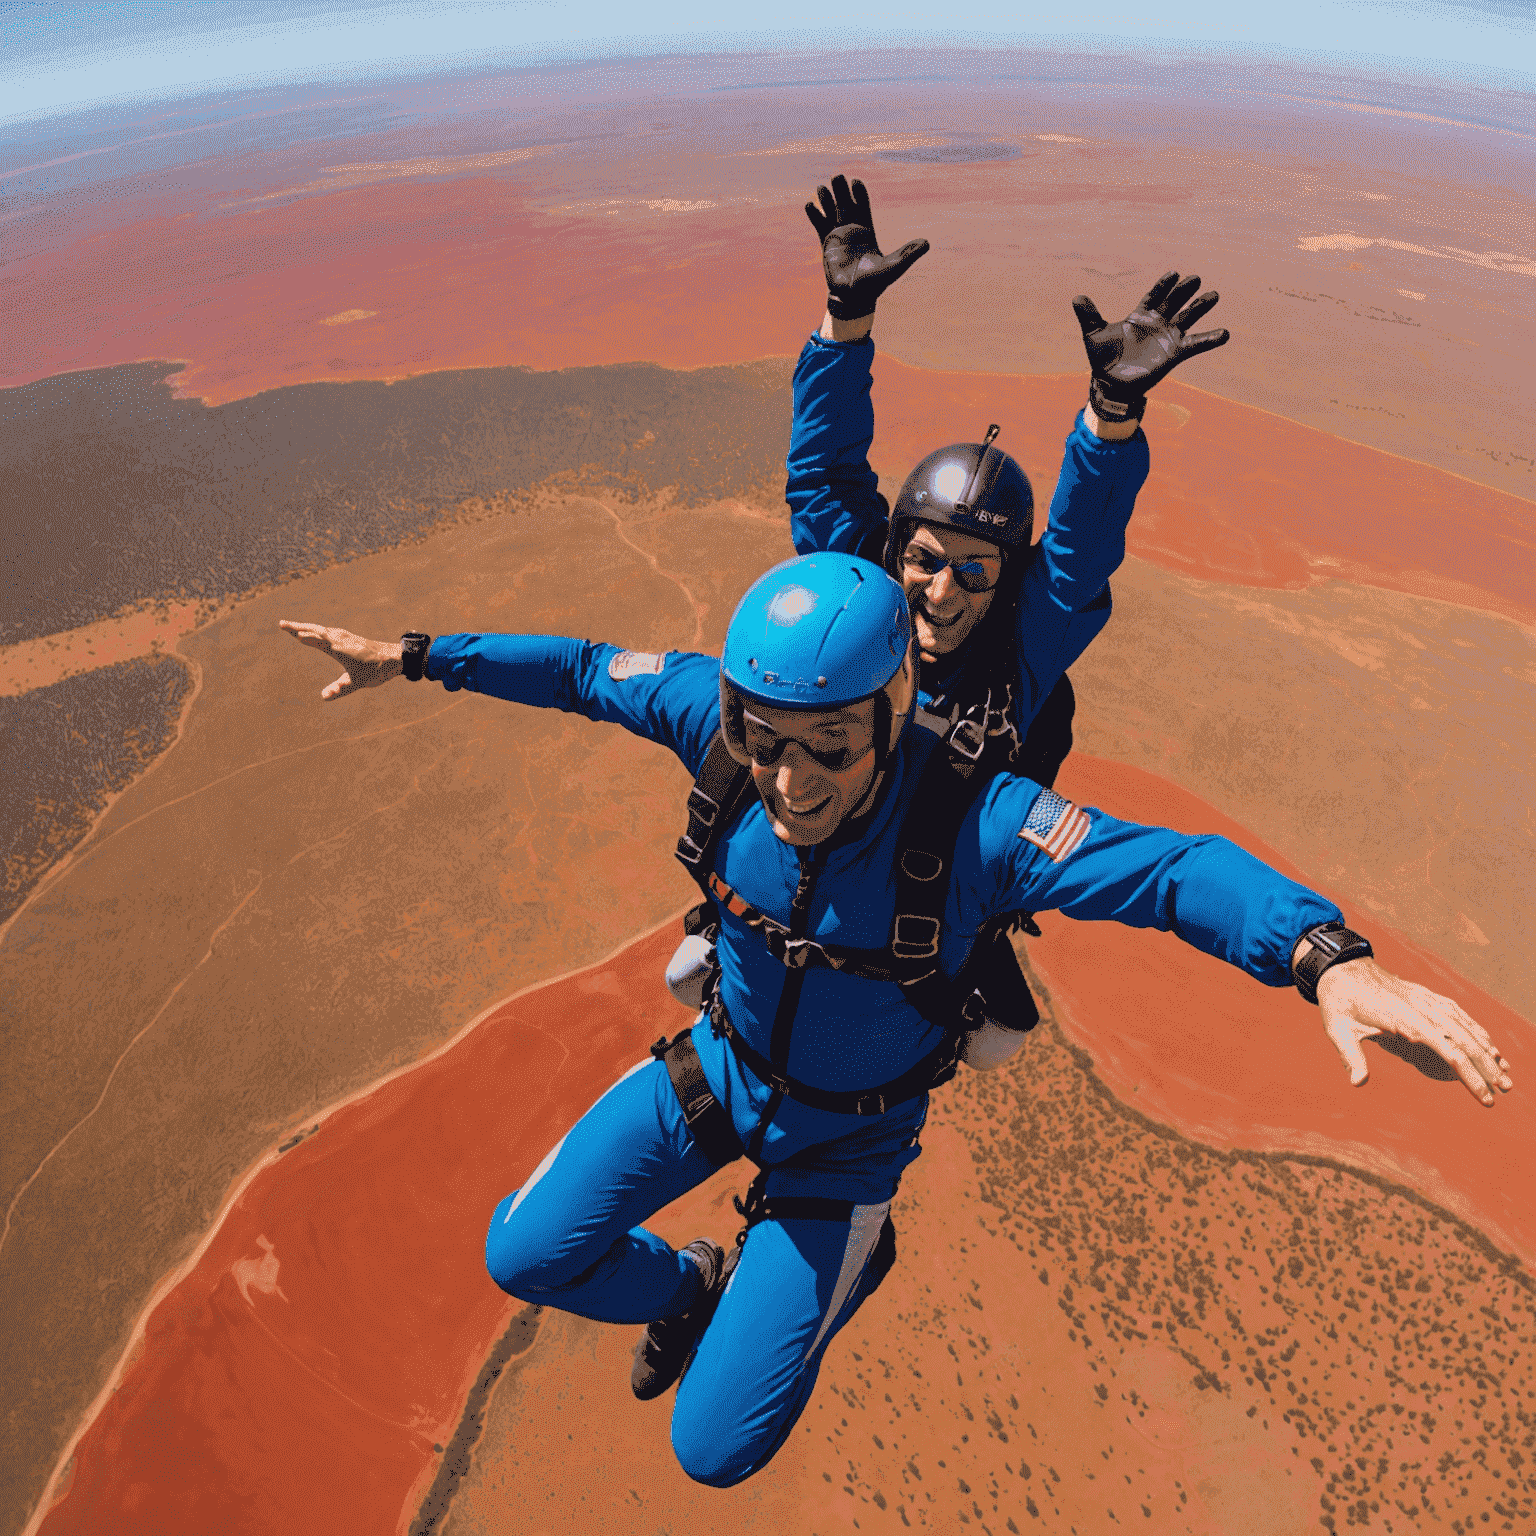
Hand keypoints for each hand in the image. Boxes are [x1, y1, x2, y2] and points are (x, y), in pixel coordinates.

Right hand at [279, 620, 402, 699]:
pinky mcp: (348, 638)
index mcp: (340, 648)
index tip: (288, 631)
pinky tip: (315, 632)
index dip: (304, 635)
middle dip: (298, 627)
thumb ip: (340, 690)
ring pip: (321, 629)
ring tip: (293, 628)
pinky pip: (327, 631)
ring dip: (306, 627)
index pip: (317, 639)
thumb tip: (324, 697)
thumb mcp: (357, 683)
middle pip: (316, 629)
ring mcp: (345, 636)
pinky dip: (317, 630)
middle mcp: (340, 639)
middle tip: (281, 625)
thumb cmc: (376, 671)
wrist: (395, 658)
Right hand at [805, 174, 929, 319]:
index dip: (859, 194)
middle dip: (841, 190)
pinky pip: (819, 226)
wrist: (853, 297)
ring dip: (826, 199)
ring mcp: (838, 237)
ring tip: (821, 187)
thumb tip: (927, 244)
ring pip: (831, 212)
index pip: (863, 207)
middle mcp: (852, 231)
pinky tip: (809, 205)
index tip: (856, 182)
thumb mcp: (893, 268)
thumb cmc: (874, 284)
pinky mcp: (826, 245)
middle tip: (837, 176)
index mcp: (867, 231)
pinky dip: (815, 215)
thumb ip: (907, 254)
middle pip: (846, 205)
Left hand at [1072, 272, 1228, 418]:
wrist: (1111, 384)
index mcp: (1140, 316)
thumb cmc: (1102, 359)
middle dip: (1184, 290)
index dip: (1163, 286)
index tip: (1173, 273)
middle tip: (1195, 278)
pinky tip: (1224, 333)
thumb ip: (1089, 316)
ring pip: (1188, 317)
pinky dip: (1210, 339)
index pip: (1154, 296)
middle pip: (1174, 302)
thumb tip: (1077, 298)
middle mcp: (1157, 323)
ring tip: (1213, 295)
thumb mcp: (1094, 335)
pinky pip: (1196, 344)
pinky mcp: (1175, 353)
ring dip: (1200, 307)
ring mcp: (1168, 337)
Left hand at [1315, 957, 1513, 1106]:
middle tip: (1505, 1090)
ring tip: (1505, 1072)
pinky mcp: (1425, 995)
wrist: (1341, 967)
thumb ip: (1351, 1056)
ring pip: (1465, 1026)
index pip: (1448, 1051)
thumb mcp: (1338, 1029)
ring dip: (1487, 1049)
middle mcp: (1422, 1008)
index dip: (1469, 1076)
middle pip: (1464, 1040)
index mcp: (1405, 1019)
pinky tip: (1487, 1044)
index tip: (1485, 1097)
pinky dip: (1476, 1028)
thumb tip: (1358, 1083)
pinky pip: (1457, 1013)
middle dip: (1487, 1067)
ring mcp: (1425, 1000)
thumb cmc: (1339, 1001)